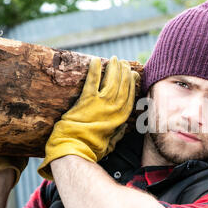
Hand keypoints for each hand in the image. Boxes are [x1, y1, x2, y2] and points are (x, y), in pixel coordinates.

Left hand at [37, 56, 137, 179]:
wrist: (75, 148)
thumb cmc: (92, 148)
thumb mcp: (111, 143)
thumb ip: (119, 134)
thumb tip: (124, 128)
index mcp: (121, 118)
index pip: (130, 95)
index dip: (132, 82)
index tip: (132, 73)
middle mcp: (114, 109)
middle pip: (123, 85)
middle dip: (124, 72)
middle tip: (123, 62)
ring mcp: (101, 104)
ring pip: (111, 81)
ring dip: (114, 68)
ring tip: (115, 59)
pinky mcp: (86, 100)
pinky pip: (93, 81)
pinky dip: (95, 69)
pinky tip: (97, 60)